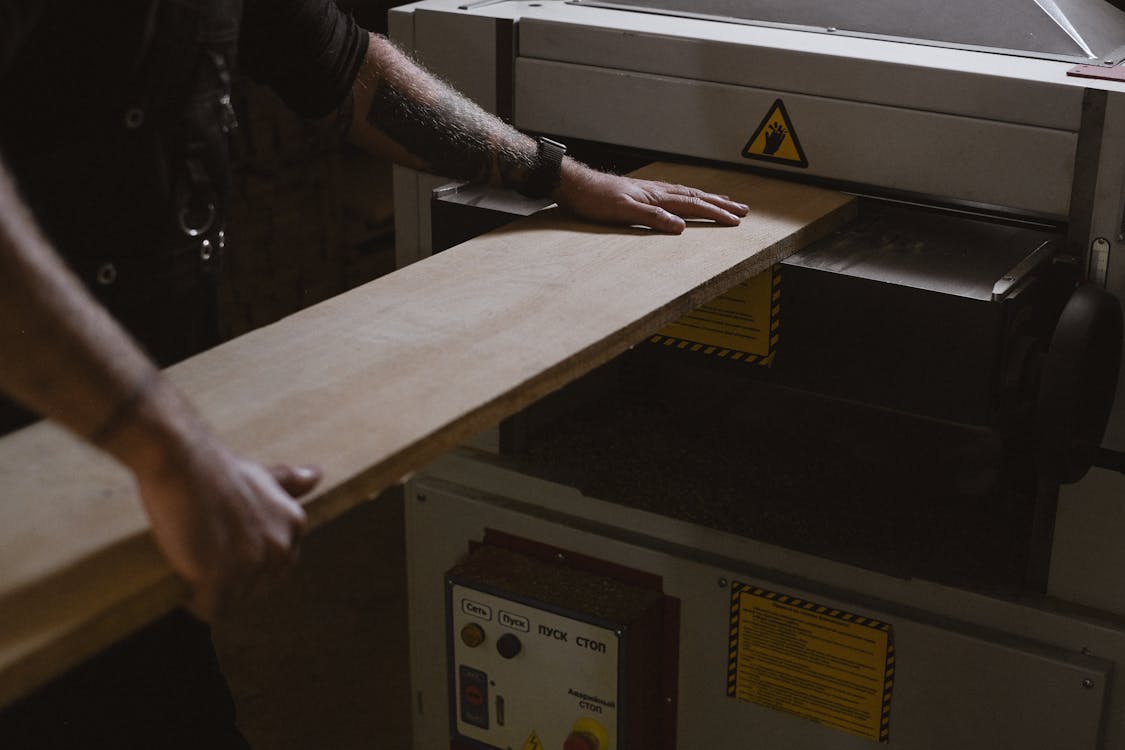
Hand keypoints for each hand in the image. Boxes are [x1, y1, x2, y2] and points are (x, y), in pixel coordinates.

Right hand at [134, 429, 319, 621]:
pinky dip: (196, 602)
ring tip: (194, 564)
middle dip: (232, 580)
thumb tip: (318, 474)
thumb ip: (290, 484)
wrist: (184, 462)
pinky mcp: (220, 577)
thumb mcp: (263, 476)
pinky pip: (211, 609)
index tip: (226, 550)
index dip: (249, 563)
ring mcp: (252, 564)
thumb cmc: (217, 469)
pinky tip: (185, 586)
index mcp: (294, 526)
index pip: (277, 568)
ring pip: (233, 600)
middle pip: (256, 587)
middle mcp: (281, 547)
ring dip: (212, 591)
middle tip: (206, 555)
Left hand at [554, 161, 749, 233]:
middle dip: (720, 204)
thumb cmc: (594, 199)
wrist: (573, 185)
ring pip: (686, 193)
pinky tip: (687, 197)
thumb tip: (681, 227)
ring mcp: (649, 190)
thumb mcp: (623, 212)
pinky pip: (674, 193)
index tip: (735, 220)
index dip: (715, 213)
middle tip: (742, 209)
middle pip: (695, 197)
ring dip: (708, 198)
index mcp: (656, 196)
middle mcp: (656, 191)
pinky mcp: (640, 192)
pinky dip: (688, 196)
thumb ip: (652, 218)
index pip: (693, 206)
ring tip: (724, 200)